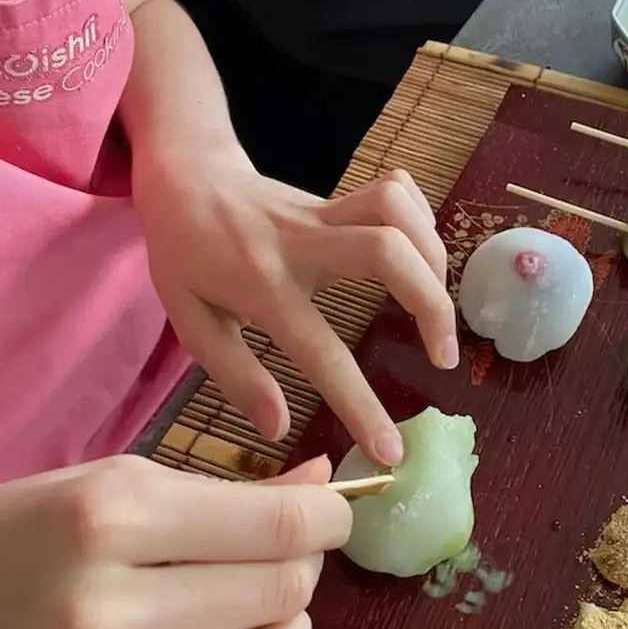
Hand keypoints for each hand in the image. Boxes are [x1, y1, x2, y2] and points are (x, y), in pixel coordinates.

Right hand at [0, 454, 350, 628]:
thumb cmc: (31, 535)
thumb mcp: (119, 486)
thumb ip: (229, 492)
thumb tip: (322, 485)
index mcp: (112, 519)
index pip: (281, 528)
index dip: (330, 520)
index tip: (330, 518)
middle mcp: (102, 610)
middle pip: (282, 597)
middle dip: (302, 571)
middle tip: (281, 562)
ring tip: (258, 623)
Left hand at [134, 151, 457, 466]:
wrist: (184, 177)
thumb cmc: (185, 257)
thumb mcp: (193, 324)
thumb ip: (236, 375)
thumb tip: (278, 428)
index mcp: (262, 288)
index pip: (322, 352)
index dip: (361, 407)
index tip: (391, 451)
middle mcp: (300, 245)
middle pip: (386, 252)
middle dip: (432, 305)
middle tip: (442, 355)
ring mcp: (322, 212)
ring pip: (396, 210)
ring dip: (434, 256)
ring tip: (436, 304)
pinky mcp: (337, 196)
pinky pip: (395, 191)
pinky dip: (421, 220)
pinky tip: (419, 256)